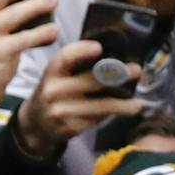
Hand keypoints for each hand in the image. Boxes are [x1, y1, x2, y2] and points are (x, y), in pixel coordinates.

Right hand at [12, 41, 144, 157]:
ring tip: (138, 104)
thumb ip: (76, 65)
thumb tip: (114, 56)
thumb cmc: (54, 92)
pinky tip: (123, 111)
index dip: (81, 50)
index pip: (65, 57)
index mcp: (52, 71)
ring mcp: (62, 111)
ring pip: (99, 106)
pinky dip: (111, 114)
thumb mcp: (57, 75)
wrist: (36, 124)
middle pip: (90, 82)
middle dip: (117, 75)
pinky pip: (96, 119)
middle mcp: (54, 90)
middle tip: (136, 70)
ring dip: (122, 104)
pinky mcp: (71, 127)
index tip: (99, 47)